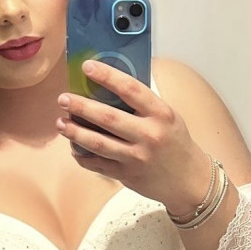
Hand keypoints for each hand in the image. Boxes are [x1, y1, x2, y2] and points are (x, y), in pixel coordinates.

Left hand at [56, 60, 212, 216]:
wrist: (189, 181)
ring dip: (75, 132)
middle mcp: (149, 135)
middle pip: (107, 118)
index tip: (87, 67)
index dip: (107, 76)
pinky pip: (97, 164)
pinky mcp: (127, 175)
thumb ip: (144, 105)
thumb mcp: (169, 118)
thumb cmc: (176, 144)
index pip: (131, 89)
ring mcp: (136, 157)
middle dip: (81, 106)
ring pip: (97, 143)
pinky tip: (73, 147)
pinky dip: (82, 155)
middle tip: (64, 99)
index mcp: (161, 114)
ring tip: (61, 122)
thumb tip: (110, 86)